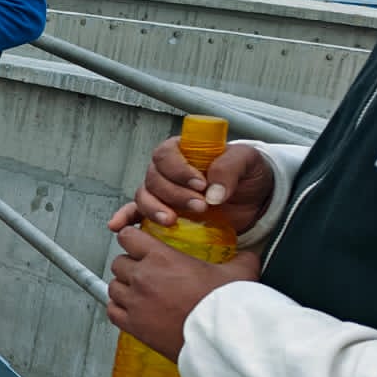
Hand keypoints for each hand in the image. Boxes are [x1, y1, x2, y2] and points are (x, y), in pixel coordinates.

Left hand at [106, 226, 262, 360]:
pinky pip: (113, 311)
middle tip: (144, 272)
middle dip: (130, 265)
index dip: (131, 238)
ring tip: (139, 292)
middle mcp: (143, 277)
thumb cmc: (227, 307)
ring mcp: (135, 302)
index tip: (136, 243)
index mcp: (162, 258)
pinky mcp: (134, 325)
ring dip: (123, 287)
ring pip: (113, 286)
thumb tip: (248, 256)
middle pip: (118, 263)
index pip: (127, 236)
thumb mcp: (240, 274)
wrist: (223, 340)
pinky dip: (119, 309)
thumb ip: (241, 259)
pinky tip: (131, 310)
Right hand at [107, 139, 273, 234]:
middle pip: (154, 179)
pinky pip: (136, 213)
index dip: (178, 170)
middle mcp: (168, 171)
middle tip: (200, 206)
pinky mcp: (164, 212)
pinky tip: (118, 225)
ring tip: (174, 221)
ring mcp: (164, 193)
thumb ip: (231, 168)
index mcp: (184, 151)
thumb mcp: (248, 161)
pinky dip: (125, 218)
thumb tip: (213, 192)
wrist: (258, 200)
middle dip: (174, 194)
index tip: (200, 184)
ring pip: (144, 197)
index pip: (166, 154)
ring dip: (155, 209)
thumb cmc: (249, 174)